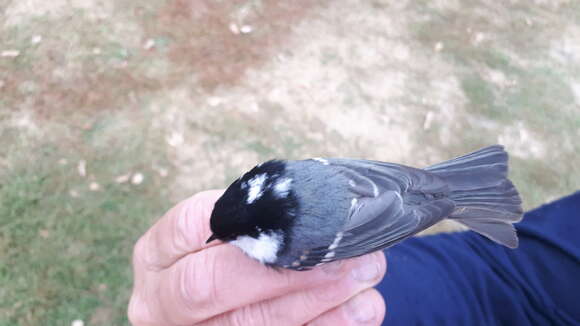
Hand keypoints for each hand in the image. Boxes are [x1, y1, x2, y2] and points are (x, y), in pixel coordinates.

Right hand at [129, 190, 386, 325]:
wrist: (223, 305)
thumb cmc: (235, 254)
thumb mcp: (230, 232)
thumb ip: (259, 218)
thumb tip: (323, 203)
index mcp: (159, 254)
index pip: (193, 224)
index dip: (253, 219)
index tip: (310, 214)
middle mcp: (161, 300)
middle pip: (209, 285)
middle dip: (285, 270)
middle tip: (348, 254)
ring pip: (248, 325)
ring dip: (316, 300)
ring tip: (366, 275)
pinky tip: (361, 309)